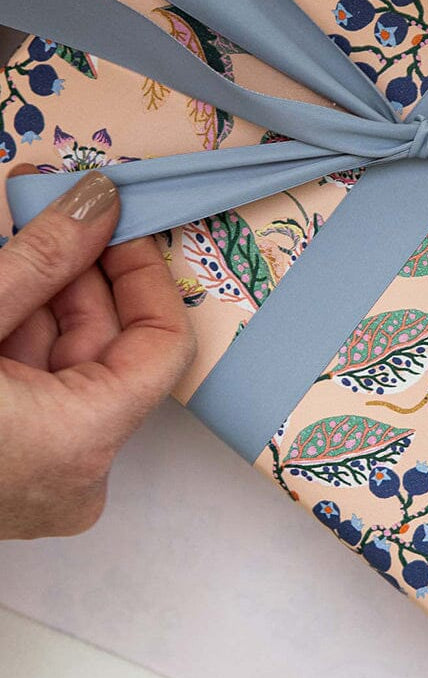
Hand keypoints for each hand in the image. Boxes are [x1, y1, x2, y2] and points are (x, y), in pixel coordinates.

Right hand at [0, 168, 193, 538]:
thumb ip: (41, 257)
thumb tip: (100, 200)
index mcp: (79, 444)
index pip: (161, 344)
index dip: (144, 275)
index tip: (119, 223)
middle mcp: (74, 473)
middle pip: (109, 348)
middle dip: (78, 272)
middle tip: (50, 205)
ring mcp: (40, 477)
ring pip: (67, 364)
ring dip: (42, 296)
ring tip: (15, 232)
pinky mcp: (8, 469)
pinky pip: (34, 388)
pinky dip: (17, 336)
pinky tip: (1, 286)